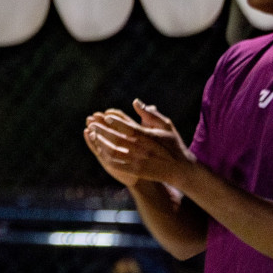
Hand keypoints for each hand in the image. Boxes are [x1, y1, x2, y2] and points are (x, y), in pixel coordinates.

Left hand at [84, 100, 198, 189]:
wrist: (179, 169)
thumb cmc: (173, 144)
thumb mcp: (166, 126)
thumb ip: (151, 114)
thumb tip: (135, 101)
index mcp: (150, 137)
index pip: (129, 128)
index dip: (116, 122)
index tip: (106, 116)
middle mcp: (142, 149)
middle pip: (118, 139)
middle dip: (103, 131)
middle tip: (92, 124)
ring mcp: (137, 161)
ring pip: (114, 152)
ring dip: (101, 143)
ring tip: (92, 135)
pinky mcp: (134, 171)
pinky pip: (116, 164)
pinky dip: (105, 156)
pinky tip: (99, 150)